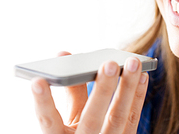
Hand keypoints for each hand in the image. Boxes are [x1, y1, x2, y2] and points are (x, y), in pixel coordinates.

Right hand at [31, 51, 148, 133]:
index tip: (37, 80)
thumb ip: (68, 93)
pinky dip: (137, 95)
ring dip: (127, 87)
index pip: (48, 121)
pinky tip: (141, 75)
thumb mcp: (65, 122)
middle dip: (102, 90)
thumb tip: (65, 56)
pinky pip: (132, 118)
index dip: (43, 102)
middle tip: (109, 63)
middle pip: (92, 119)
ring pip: (118, 117)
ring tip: (132, 62)